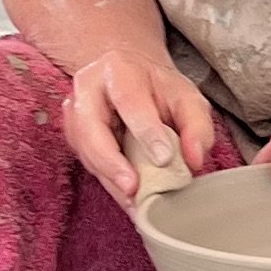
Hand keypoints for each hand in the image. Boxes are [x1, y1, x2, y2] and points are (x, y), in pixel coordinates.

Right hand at [64, 50, 215, 206]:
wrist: (131, 80)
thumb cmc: (158, 89)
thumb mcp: (186, 98)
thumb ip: (197, 126)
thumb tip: (194, 160)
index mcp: (119, 69)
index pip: (130, 100)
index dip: (146, 131)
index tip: (163, 158)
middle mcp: (88, 87)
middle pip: (91, 128)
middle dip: (111, 162)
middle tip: (133, 188)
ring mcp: (75, 112)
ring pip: (86, 150)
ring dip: (110, 178)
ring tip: (135, 201)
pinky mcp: (73, 135)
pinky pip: (87, 162)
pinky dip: (108, 182)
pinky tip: (127, 196)